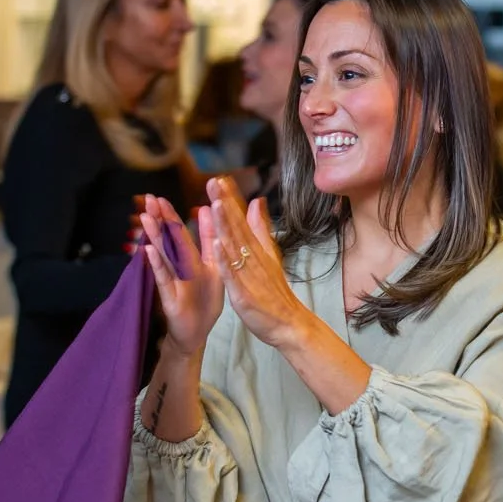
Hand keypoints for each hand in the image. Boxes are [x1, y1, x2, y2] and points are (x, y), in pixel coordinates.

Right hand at [139, 195, 222, 356]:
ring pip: (164, 255)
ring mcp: (173, 281)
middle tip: (149, 199)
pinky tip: (148, 250)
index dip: (172, 216)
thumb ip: (210, 242)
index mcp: (192, 260)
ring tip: (146, 217)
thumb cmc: (205, 302)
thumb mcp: (214, 269)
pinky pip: (163, 278)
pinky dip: (156, 264)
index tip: (161, 197)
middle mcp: (180, 268)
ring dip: (155, 236)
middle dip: (161, 220)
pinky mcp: (170, 296)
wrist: (197, 333)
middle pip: (169, 240)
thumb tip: (206, 212)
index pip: (181, 234)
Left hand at [207, 177, 312, 348]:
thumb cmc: (275, 291)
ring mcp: (248, 274)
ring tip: (215, 204)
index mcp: (255, 249)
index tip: (220, 179)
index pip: (241, 220)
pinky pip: (233, 274)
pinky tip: (217, 245)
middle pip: (237, 227)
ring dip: (225, 225)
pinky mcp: (243, 293)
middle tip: (214, 182)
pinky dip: (225, 260)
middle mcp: (252, 258)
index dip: (230, 199)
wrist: (289, 323)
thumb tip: (257, 202)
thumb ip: (261, 229)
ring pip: (234, 247)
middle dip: (224, 204)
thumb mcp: (269, 255)